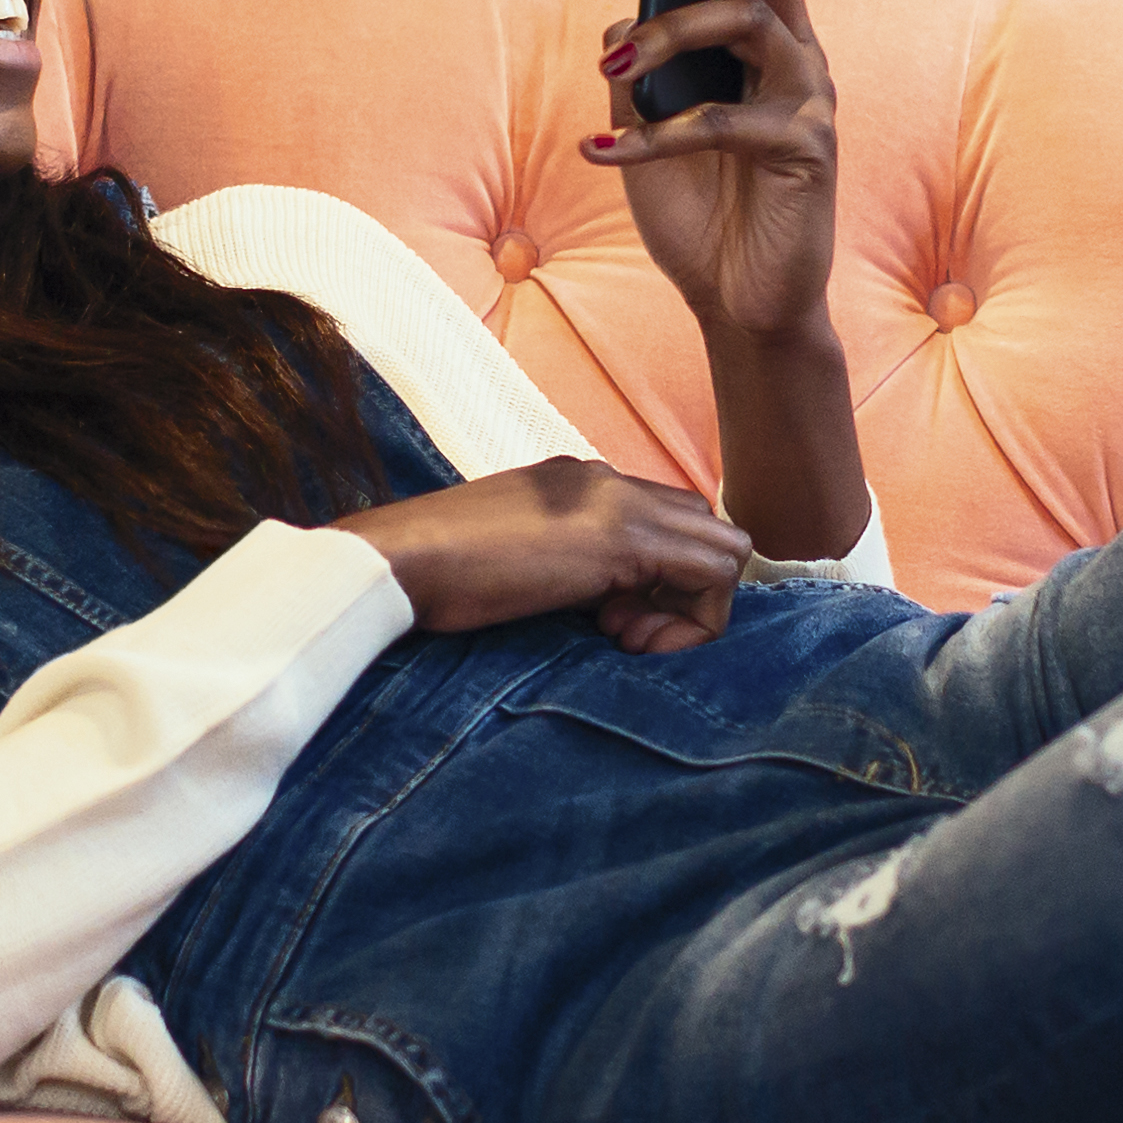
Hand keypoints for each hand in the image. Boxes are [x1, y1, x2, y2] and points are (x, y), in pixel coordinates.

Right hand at [328, 460, 750, 651]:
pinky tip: (627, 643)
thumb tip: (595, 606)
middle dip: (684, 591)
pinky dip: (692, 623)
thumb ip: (559, 563)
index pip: (667, 517)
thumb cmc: (435, 574)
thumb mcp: (512, 557)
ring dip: (692, 609)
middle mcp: (608, 480)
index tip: (609, 622)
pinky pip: (715, 573)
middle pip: (705, 526)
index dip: (658, 579)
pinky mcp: (622, 539)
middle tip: (624, 633)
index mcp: (580, 482)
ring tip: (624, 639)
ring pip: (725, 547)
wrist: (397, 562)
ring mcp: (619, 502)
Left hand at [591, 0, 837, 354]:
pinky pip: (723, 121)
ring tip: (608, 69)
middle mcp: (801, 48)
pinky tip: (598, 149)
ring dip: (664, 40)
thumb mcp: (647, 114)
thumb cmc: (697, 206)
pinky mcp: (806, 152)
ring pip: (746, 23)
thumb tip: (623, 3)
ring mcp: (811, 98)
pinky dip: (651, 134)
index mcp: (769, 26)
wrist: (737, 305)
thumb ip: (641, 51)